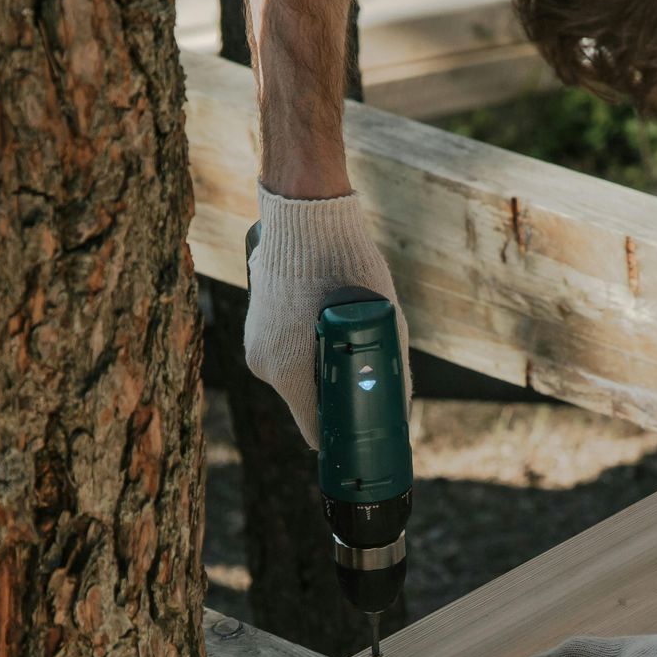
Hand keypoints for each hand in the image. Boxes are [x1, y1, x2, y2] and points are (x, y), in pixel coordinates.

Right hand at [244, 186, 410, 447]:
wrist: (304, 214)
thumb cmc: (348, 265)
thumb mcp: (385, 322)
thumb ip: (392, 370)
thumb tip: (402, 409)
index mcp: (290, 372)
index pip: (316, 431)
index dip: (343, 440)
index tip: (364, 442)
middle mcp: (265, 365)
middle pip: (308, 404)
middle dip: (336, 401)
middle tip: (368, 388)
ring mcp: (255, 345)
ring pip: (296, 379)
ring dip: (321, 372)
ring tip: (350, 348)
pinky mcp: (254, 326)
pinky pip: (284, 355)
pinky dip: (306, 351)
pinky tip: (327, 331)